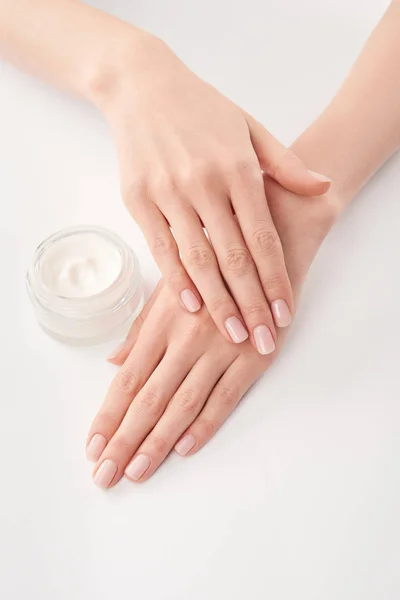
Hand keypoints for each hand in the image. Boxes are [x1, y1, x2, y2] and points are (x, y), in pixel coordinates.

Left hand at [86, 178, 337, 487]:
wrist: (273, 238)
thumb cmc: (217, 261)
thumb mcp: (174, 287)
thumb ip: (143, 327)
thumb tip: (114, 362)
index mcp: (163, 321)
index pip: (127, 378)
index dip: (108, 414)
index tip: (92, 446)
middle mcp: (186, 338)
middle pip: (148, 398)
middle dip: (124, 440)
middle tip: (104, 475)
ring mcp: (220, 349)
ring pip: (182, 403)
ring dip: (158, 440)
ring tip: (138, 471)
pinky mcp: (254, 356)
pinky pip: (226, 397)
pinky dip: (205, 423)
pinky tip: (185, 447)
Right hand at [99, 35, 330, 353]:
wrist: (143, 87)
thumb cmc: (202, 110)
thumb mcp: (251, 128)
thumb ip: (286, 164)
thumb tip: (322, 187)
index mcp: (238, 169)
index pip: (263, 237)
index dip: (276, 279)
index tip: (285, 313)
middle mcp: (205, 184)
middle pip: (234, 257)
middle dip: (251, 303)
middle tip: (261, 339)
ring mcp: (169, 193)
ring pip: (198, 259)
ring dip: (217, 301)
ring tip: (232, 333)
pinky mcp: (139, 200)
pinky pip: (161, 248)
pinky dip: (176, 279)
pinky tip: (190, 305)